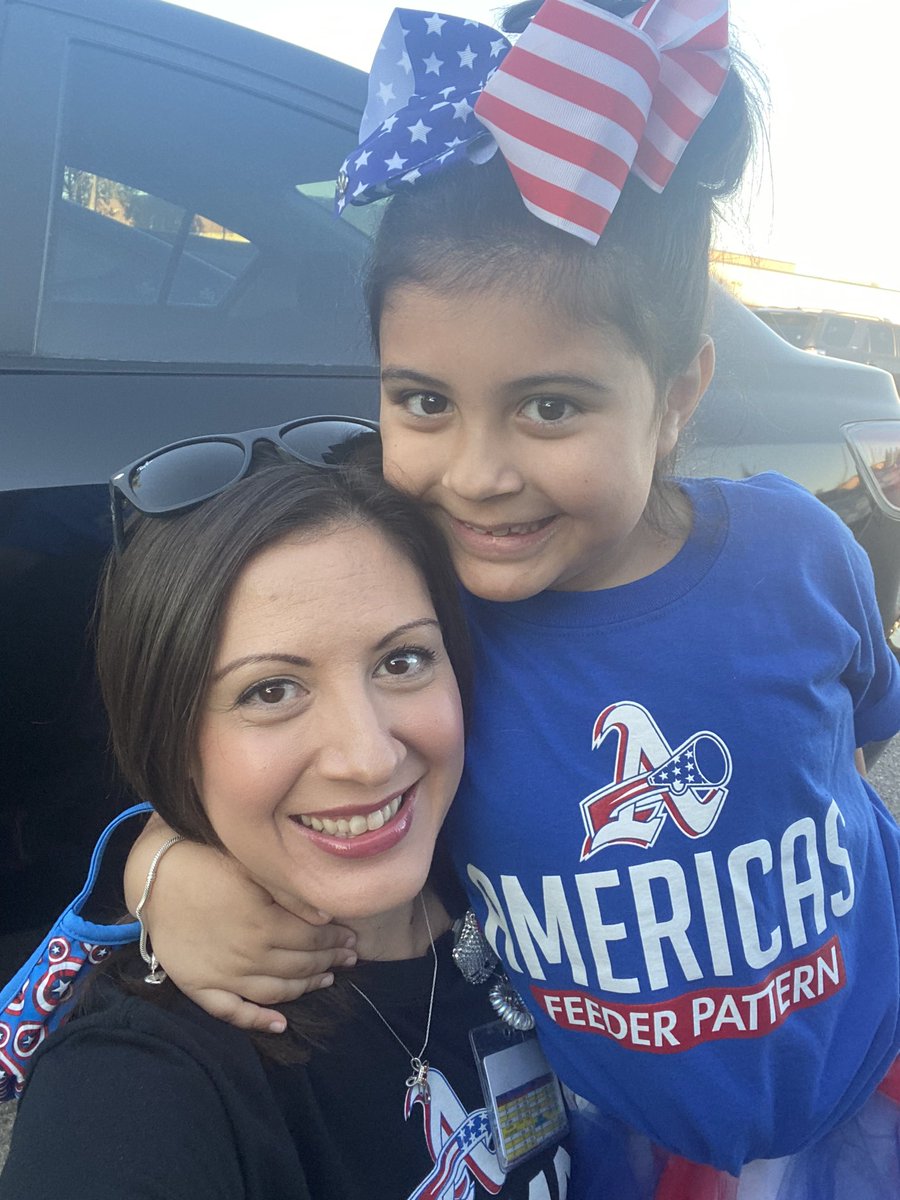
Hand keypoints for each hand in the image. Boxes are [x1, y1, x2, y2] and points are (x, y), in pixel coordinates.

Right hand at [124, 819, 356, 1032]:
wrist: (154, 875)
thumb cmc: (207, 860)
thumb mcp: (253, 867)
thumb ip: (290, 894)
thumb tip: (327, 915)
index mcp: (264, 925)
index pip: (313, 939)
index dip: (336, 939)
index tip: (353, 936)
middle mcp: (248, 957)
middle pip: (299, 966)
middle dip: (329, 961)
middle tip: (349, 957)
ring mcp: (223, 975)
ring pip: (275, 992)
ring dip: (305, 988)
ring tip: (327, 979)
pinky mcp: (198, 985)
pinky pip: (231, 1011)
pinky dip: (257, 1021)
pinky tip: (280, 1024)